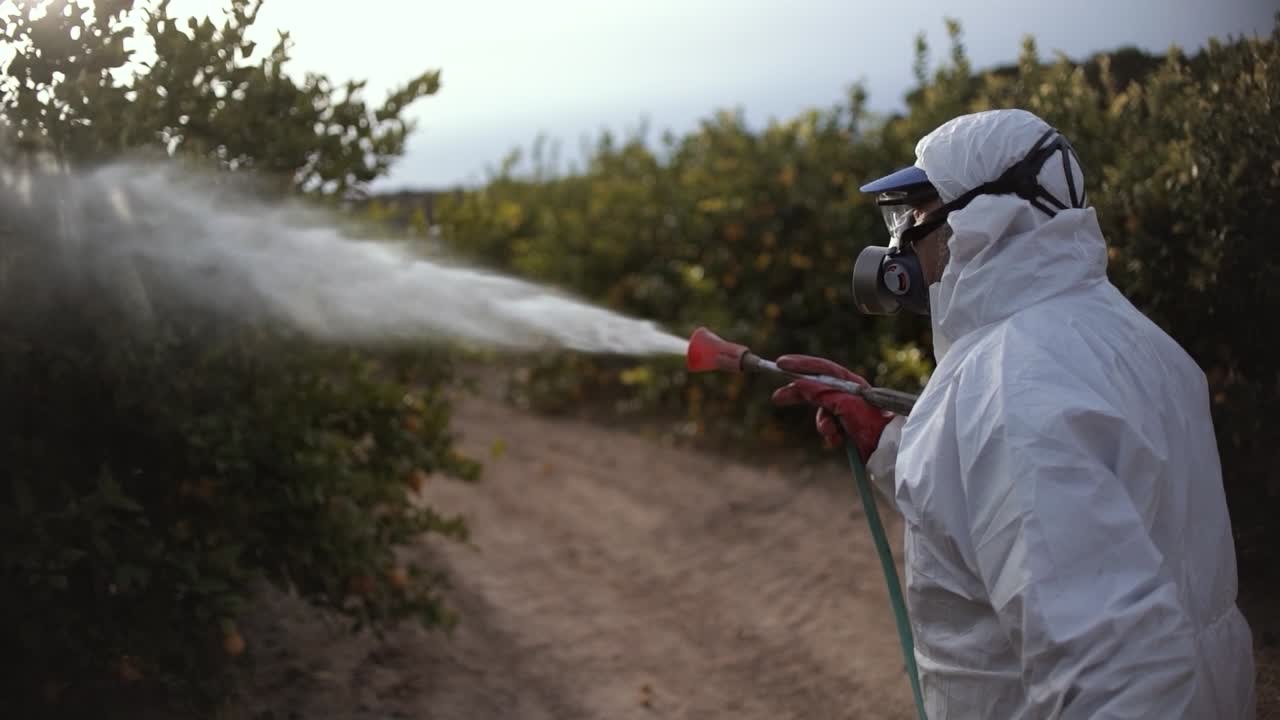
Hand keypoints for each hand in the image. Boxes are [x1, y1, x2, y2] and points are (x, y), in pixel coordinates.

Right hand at [769, 355, 893, 460]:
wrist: (888, 453)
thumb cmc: (872, 425)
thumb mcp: (845, 406)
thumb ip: (822, 392)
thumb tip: (800, 382)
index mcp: (852, 384)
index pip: (823, 370)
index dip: (801, 365)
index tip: (781, 364)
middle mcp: (849, 394)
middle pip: (817, 389)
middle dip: (799, 396)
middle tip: (777, 398)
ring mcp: (847, 411)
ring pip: (821, 413)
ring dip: (823, 424)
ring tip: (832, 434)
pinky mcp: (846, 428)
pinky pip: (828, 427)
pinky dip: (830, 435)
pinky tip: (838, 442)